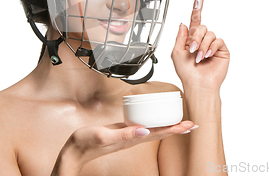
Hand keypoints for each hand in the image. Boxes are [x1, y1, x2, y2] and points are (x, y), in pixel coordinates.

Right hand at [52, 121, 194, 174]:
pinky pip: (143, 126)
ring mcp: (129, 136)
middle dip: (177, 128)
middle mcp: (133, 138)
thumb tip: (143, 131)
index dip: (175, 129)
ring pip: (153, 130)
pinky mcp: (123, 131)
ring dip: (168, 125)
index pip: (158, 133)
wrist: (74, 151)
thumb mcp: (103, 136)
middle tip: (193, 123)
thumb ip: (123, 134)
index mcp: (131, 139)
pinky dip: (154, 122)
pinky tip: (157, 118)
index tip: (189, 125)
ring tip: (181, 121)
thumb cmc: (85, 143)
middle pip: (160, 132)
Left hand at [171, 0, 229, 91]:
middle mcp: (203, 40)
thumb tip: (184, 23)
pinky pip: (217, 40)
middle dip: (195, 37)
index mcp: (191, 39)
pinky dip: (211, 47)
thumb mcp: (177, 52)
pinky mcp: (222, 50)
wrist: (197, 85)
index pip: (195, 20)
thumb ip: (180, 36)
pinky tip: (207, 56)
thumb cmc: (186, 72)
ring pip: (209, 33)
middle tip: (192, 49)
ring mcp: (213, 45)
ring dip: (202, 45)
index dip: (197, 7)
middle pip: (201, 26)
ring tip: (199, 57)